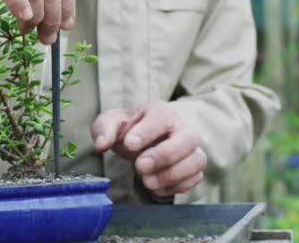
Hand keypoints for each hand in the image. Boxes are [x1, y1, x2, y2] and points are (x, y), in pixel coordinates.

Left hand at [91, 101, 206, 196]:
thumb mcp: (110, 123)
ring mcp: (190, 148)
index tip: (129, 144)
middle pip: (187, 139)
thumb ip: (104, 129)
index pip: (162, 117)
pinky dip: (177, 186)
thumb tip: (102, 144)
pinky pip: (195, 178)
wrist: (138, 140)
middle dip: (164, 155)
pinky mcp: (193, 167)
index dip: (147, 132)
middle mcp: (181, 128)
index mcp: (160, 111)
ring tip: (147, 181)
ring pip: (196, 160)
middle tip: (140, 166)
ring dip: (172, 175)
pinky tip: (156, 188)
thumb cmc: (127, 129)